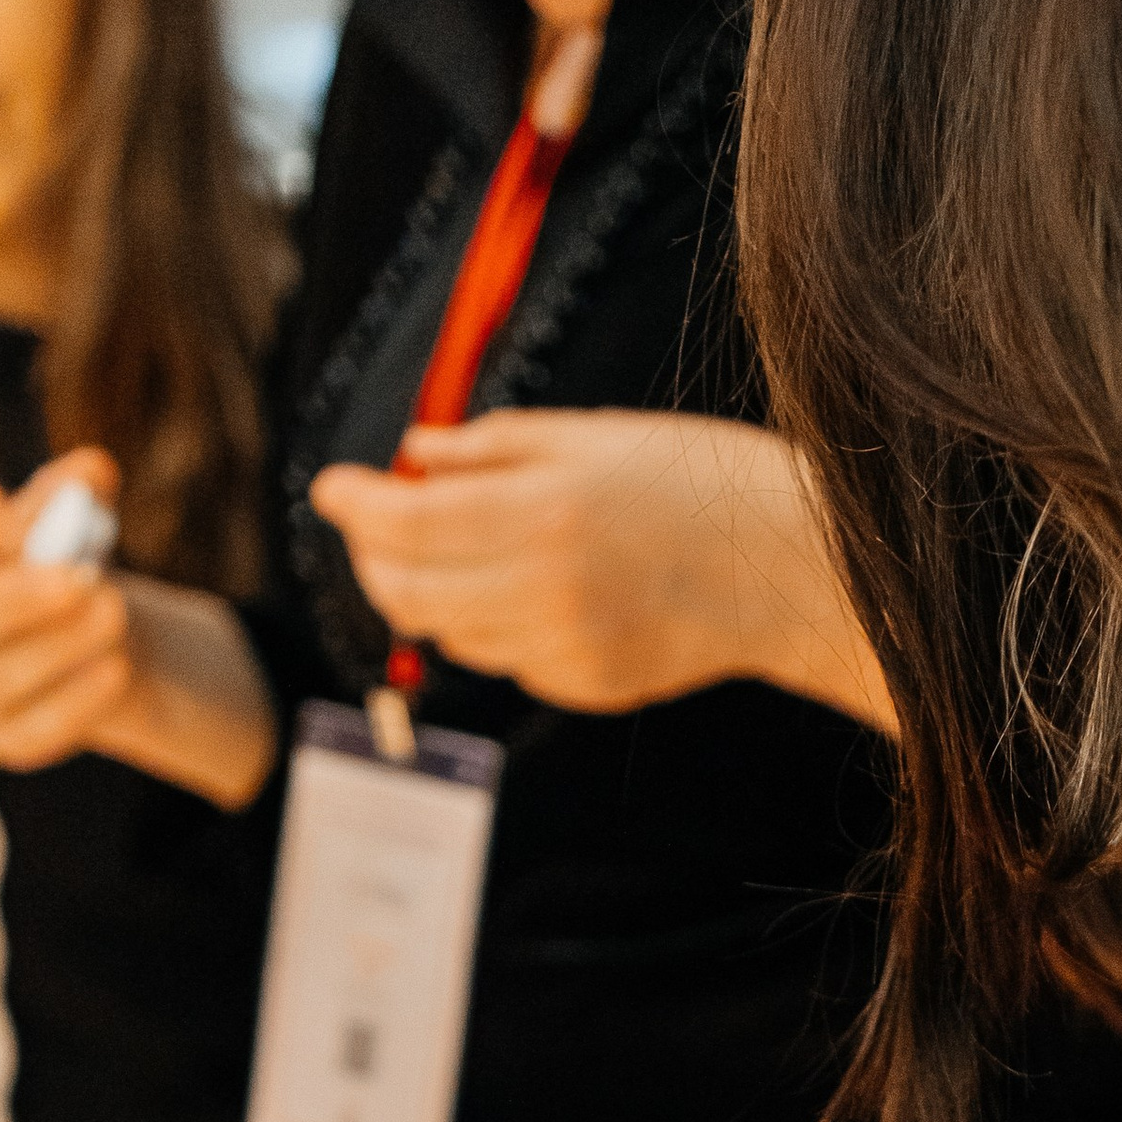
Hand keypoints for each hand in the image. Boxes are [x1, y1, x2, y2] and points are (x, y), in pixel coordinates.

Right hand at [0, 453, 135, 770]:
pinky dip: (80, 697)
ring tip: (115, 611)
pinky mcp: (8, 741)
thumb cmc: (57, 565)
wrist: (91, 642)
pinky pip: (38, 726)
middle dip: (11, 599)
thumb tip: (94, 472)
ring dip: (62, 643)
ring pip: (0, 678)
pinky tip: (116, 667)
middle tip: (75, 576)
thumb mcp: (63, 524)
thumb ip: (72, 496)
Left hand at [308, 412, 892, 725]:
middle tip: (371, 524)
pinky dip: (491, 623)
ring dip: (429, 592)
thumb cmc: (699, 477)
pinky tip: (527, 587)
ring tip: (453, 547)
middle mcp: (543, 590)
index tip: (331, 486)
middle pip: (406, 592)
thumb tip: (410, 456)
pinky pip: (505, 659)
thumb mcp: (593, 435)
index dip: (353, 505)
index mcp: (542, 511)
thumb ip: (492, 445)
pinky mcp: (585, 686)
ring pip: (449, 633)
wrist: (791, 566)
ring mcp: (563, 649)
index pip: (404, 523)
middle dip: (373, 558)